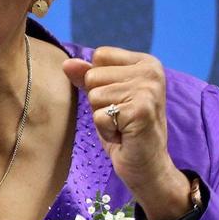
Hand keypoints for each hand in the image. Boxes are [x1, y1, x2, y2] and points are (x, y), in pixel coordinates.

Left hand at [63, 47, 190, 219]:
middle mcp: (152, 71)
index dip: (99, 81)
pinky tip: (124, 136)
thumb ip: (87, 77)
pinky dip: (106, 131)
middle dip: (100, 101)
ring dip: (103, 117)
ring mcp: (148, 90)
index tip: (119, 100)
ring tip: (122, 126)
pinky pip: (99, 115)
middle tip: (121, 116)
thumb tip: (66, 63)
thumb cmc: (124, 130)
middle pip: (93, 75)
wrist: (146, 165)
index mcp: (146, 62)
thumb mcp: (104, 98)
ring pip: (94, 95)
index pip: (100, 55)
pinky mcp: (141, 110)